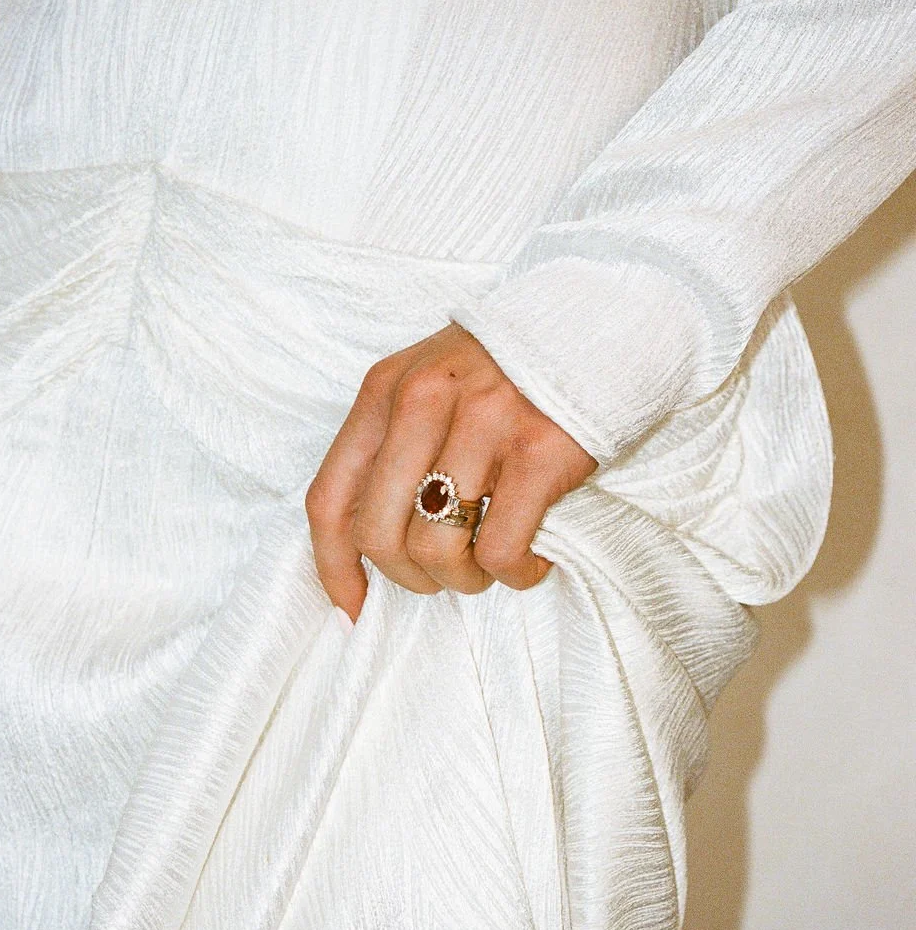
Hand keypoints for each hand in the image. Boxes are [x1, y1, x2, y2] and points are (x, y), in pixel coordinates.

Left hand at [306, 323, 597, 620]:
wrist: (599, 322)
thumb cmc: (509, 369)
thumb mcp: (430, 383)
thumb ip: (393, 444)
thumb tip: (367, 539)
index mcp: (385, 389)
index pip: (329, 498)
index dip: (334, 567)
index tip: (352, 607)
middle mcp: (423, 401)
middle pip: (378, 535)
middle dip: (408, 578)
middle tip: (443, 577)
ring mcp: (481, 425)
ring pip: (436, 550)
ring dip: (464, 579)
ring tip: (489, 566)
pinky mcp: (538, 452)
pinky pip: (502, 550)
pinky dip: (516, 574)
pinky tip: (533, 560)